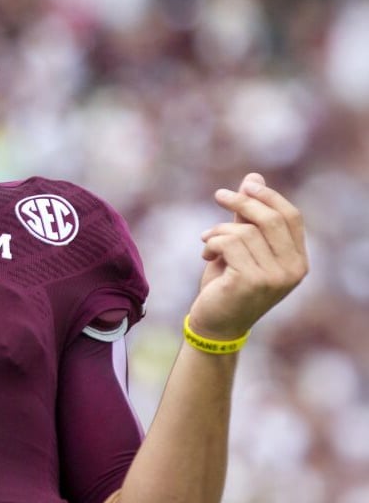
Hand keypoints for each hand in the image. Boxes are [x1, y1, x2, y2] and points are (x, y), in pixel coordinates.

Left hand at [188, 172, 307, 339]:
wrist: (215, 325)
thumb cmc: (228, 285)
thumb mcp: (241, 247)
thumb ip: (249, 216)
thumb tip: (253, 177)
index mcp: (298, 261)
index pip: (291, 217)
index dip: (269, 196)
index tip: (246, 185)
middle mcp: (293, 270)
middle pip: (270, 219)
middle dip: (242, 202)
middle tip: (219, 196)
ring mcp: (274, 277)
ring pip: (245, 232)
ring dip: (219, 231)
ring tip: (207, 242)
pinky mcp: (251, 281)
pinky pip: (230, 244)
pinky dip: (213, 243)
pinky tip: (205, 255)